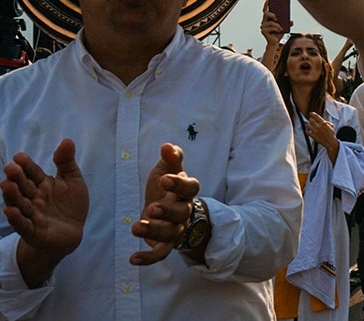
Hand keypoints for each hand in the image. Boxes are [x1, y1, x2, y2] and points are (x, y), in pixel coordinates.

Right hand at [1, 139, 87, 285]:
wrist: (73, 232)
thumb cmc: (70, 204)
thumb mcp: (73, 180)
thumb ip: (67, 162)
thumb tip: (67, 140)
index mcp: (42, 184)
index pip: (32, 173)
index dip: (26, 165)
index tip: (20, 156)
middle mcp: (33, 198)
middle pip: (23, 186)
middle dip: (16, 178)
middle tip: (10, 168)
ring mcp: (31, 215)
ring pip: (20, 204)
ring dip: (12, 195)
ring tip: (6, 185)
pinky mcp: (33, 232)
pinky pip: (23, 225)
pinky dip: (16, 219)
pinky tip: (10, 210)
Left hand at [130, 143, 200, 265]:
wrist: (172, 213)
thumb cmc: (168, 189)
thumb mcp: (168, 171)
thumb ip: (170, 159)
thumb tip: (167, 146)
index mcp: (185, 192)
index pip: (190, 188)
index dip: (179, 184)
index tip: (164, 179)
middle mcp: (184, 212)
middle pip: (180, 213)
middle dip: (167, 211)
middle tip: (152, 208)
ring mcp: (176, 229)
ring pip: (169, 233)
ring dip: (153, 231)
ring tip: (135, 227)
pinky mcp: (165, 244)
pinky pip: (160, 254)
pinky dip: (148, 258)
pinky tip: (132, 259)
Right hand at [260, 0, 288, 45]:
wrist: (275, 42)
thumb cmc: (278, 33)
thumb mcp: (285, 27)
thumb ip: (287, 23)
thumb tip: (291, 21)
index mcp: (268, 19)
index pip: (266, 10)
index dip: (266, 5)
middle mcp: (264, 22)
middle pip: (266, 14)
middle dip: (272, 14)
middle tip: (276, 17)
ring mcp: (263, 26)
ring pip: (270, 22)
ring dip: (277, 25)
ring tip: (281, 28)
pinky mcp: (264, 31)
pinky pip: (271, 28)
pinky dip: (276, 29)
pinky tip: (279, 30)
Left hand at [305, 112, 340, 160]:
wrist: (330, 142)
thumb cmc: (331, 134)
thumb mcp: (331, 126)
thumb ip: (326, 122)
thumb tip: (322, 119)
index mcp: (323, 123)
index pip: (315, 116)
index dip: (312, 114)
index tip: (310, 113)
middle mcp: (318, 126)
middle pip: (310, 120)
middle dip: (311, 120)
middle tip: (312, 122)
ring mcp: (315, 131)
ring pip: (307, 125)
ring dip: (308, 125)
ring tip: (310, 126)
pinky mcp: (313, 136)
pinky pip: (307, 131)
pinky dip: (307, 131)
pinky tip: (309, 131)